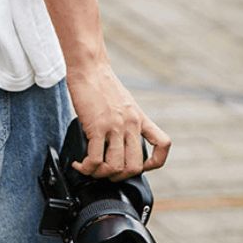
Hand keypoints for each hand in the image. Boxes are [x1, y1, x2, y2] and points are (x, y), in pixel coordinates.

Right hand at [66, 60, 171, 181]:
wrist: (89, 67)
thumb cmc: (101, 81)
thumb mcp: (123, 100)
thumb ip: (124, 118)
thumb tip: (115, 136)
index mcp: (139, 118)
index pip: (162, 144)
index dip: (155, 162)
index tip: (141, 166)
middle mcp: (131, 124)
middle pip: (134, 166)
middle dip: (119, 176)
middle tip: (106, 172)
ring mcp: (115, 126)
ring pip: (115, 167)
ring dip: (101, 174)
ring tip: (90, 169)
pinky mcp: (97, 126)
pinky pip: (95, 158)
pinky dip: (87, 167)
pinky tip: (79, 164)